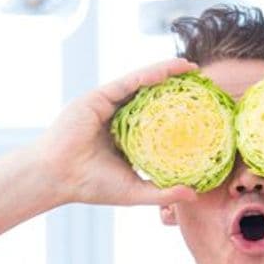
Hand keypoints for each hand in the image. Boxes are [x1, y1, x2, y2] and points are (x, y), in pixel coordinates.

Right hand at [22, 59, 200, 207]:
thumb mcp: (135, 190)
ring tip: (191, 68)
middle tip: (204, 81)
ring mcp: (108, 105)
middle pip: (152, 96)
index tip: (205, 107)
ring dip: (166, 72)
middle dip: (177, 87)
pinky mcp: (99, 97)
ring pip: (142, 84)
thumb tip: (195, 194)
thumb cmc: (91, 186)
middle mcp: (118, 117)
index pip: (158, 119)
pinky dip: (148, 75)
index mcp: (126, 137)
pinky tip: (168, 71)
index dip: (180, 111)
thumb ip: (163, 192)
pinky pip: (128, 82)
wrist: (59, 177)